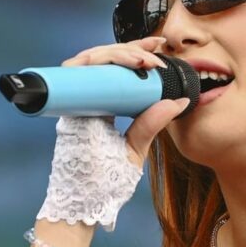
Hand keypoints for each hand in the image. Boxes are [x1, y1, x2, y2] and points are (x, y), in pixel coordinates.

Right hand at [60, 36, 190, 169]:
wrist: (86, 200)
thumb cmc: (107, 180)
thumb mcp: (137, 146)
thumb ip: (153, 124)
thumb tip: (180, 102)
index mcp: (103, 104)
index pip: (117, 68)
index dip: (135, 51)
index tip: (158, 46)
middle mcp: (87, 97)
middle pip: (105, 58)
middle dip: (132, 47)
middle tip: (156, 50)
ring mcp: (75, 99)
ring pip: (92, 59)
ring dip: (120, 53)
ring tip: (144, 60)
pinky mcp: (66, 104)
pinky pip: (76, 71)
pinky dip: (96, 60)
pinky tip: (118, 61)